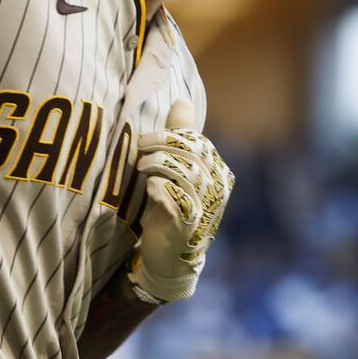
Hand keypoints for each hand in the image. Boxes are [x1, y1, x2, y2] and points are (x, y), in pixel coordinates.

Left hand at [129, 98, 232, 304]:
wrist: (170, 258)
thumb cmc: (172, 208)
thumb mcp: (177, 170)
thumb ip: (181, 136)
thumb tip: (182, 100)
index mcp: (218, 172)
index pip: (196, 140)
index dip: (169, 134)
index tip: (146, 140)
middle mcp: (217, 188)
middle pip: (189, 151)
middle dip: (159, 144)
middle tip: (139, 150)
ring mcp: (204, 206)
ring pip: (180, 170)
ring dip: (155, 164)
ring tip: (142, 168)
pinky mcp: (187, 223)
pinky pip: (170, 194)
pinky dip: (156, 186)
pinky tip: (149, 190)